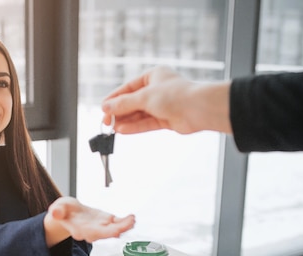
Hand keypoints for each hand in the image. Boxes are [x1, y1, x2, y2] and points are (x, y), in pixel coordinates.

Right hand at [46, 197, 134, 242]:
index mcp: (81, 230)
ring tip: (133, 219)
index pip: (93, 233)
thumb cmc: (63, 211)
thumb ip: (58, 211)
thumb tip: (55, 213)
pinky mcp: (107, 222)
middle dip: (119, 229)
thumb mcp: (58, 208)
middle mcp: (92, 232)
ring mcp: (101, 227)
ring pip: (114, 229)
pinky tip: (132, 218)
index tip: (114, 230)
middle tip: (130, 222)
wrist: (68, 214)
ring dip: (125, 226)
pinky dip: (125, 221)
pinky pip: (117, 223)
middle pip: (107, 233)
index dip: (104, 232)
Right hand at [101, 66, 231, 134]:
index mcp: (154, 76)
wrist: (199, 109)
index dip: (115, 98)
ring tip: (112, 128)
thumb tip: (106, 107)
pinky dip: (135, 127)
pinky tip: (123, 131)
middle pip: (133, 102)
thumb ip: (124, 103)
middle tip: (106, 120)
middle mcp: (158, 90)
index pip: (129, 87)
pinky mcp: (166, 119)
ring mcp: (162, 105)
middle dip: (120, 112)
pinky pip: (147, 123)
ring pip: (140, 114)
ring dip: (126, 121)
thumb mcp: (144, 97)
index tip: (103, 107)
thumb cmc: (176, 95)